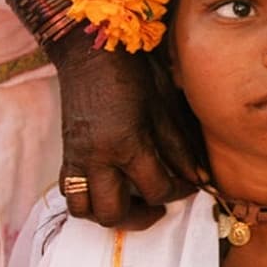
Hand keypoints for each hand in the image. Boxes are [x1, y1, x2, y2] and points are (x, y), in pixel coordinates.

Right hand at [49, 31, 197, 229]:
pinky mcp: (66, 152)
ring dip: (109, 213)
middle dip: (140, 217)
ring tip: (130, 201)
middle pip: (114, 213)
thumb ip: (179, 147)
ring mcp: (77, 157)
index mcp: (127, 143)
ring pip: (84, 210)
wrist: (90, 50)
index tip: (189, 185)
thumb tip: (199, 177)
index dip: (178, 192)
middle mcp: (97, 157)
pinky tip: (109, 187)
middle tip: (158, 205)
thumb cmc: (134, 72)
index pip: (156, 189)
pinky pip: (69, 192)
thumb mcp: (163, 107)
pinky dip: (87, 199)